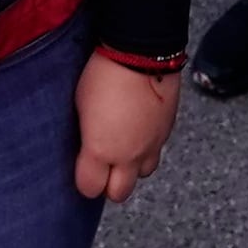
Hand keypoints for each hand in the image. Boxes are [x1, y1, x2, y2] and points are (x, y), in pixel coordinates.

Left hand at [72, 52, 179, 202]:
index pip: (89, 188)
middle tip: (102, 168)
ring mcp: (151, 146)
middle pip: (119, 193)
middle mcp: (128, 155)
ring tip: (123, 149)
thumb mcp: (81, 107)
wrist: (141, 53)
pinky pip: (156, 152)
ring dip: (131, 168)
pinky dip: (146, 149)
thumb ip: (86, 136)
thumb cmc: (104, 74)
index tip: (82, 170)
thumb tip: (88, 147)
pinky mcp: (166, 133)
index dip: (84, 181)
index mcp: (100, 150)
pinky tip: (138, 131)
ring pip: (141, 175)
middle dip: (108, 185)